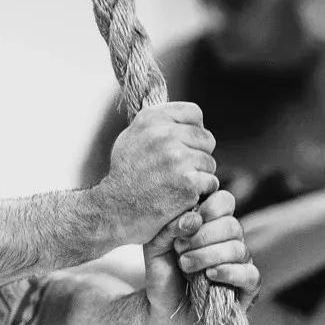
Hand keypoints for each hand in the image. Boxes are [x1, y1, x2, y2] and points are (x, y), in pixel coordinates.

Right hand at [96, 102, 219, 243]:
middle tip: (177, 171)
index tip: (183, 145)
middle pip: (206, 139)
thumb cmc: (124, 177)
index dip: (193, 130)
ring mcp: (177, 159)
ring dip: (199, 176)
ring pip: (209, 163)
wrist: (114, 211)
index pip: (194, 113)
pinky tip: (180, 197)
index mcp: (151, 120)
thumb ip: (156, 124)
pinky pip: (210, 183)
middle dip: (197, 155)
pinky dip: (200, 193)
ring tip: (175, 185)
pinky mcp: (188, 182)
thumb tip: (182, 117)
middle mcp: (164, 135)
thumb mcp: (131, 139)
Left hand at [164, 188, 259, 305]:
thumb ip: (168, 228)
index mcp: (212, 226)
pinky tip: (209, 275)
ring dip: (208, 255)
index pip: (224, 201)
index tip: (188, 223)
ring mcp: (241, 264)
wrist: (164, 314)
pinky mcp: (248, 287)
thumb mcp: (156, 248)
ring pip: (238, 248)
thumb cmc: (163, 277)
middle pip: (232, 225)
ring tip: (185, 265)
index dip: (210, 207)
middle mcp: (230, 242)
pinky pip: (249, 273)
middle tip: (179, 249)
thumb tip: (192, 218)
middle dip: (203, 236)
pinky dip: (228, 272)